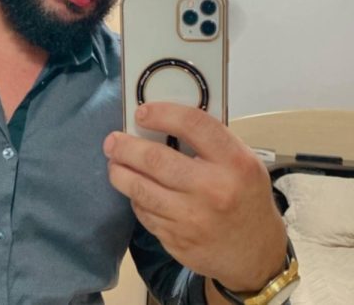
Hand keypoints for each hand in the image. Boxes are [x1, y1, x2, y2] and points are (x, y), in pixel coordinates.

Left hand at [103, 102, 286, 291]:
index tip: (141, 112)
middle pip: (155, 159)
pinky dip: (135, 198)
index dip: (162, 114)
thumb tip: (161, 120)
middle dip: (126, 147)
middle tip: (112, 140)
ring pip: (141, 189)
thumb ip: (209, 141)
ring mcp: (193, 219)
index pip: (193, 125)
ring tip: (114, 162)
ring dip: (119, 172)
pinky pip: (144, 213)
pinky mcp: (176, 241)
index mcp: (235, 162)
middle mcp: (213, 189)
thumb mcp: (242, 162)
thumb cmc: (245, 197)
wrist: (256, 255)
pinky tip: (135, 189)